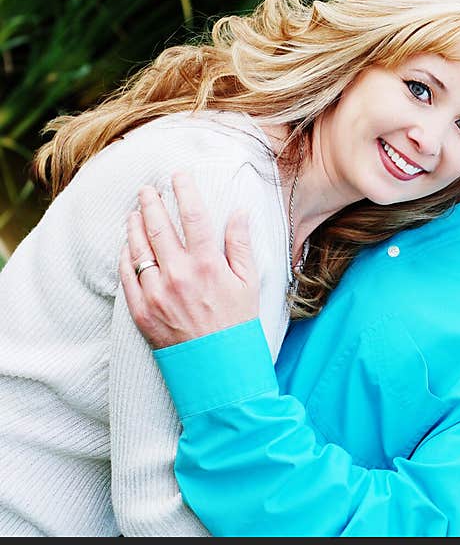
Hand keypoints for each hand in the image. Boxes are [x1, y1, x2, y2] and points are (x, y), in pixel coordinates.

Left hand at [119, 172, 259, 348]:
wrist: (219, 369)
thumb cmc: (238, 324)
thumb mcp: (249, 283)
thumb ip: (241, 245)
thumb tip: (239, 212)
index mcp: (208, 266)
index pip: (193, 216)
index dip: (185, 190)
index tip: (179, 175)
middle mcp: (179, 276)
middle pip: (158, 227)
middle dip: (151, 202)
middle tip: (147, 189)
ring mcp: (156, 294)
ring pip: (138, 248)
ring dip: (134, 225)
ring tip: (135, 212)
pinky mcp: (142, 312)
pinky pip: (127, 276)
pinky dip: (126, 256)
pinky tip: (128, 246)